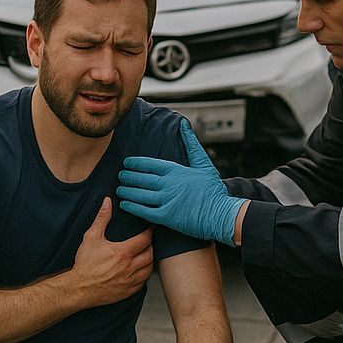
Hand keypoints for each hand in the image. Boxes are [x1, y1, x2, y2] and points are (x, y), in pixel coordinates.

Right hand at [68, 198, 152, 307]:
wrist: (79, 288)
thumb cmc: (84, 264)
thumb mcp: (91, 237)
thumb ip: (102, 218)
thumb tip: (107, 202)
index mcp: (123, 253)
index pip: (145, 239)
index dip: (149, 232)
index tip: (150, 228)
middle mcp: (129, 267)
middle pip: (150, 254)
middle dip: (150, 246)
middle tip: (147, 242)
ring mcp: (129, 281)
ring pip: (149, 269)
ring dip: (149, 261)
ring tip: (145, 255)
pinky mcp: (127, 291)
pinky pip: (143, 283)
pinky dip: (144, 275)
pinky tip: (139, 271)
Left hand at [118, 120, 245, 244]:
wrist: (222, 214)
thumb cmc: (214, 189)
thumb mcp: (203, 163)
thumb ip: (191, 144)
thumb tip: (184, 125)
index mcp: (176, 170)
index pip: (149, 164)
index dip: (136, 163)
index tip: (127, 163)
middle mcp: (169, 184)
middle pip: (141, 179)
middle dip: (128, 177)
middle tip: (120, 176)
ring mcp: (167, 200)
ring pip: (140, 194)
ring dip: (127, 191)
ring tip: (119, 190)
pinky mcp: (167, 217)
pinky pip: (144, 211)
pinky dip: (132, 207)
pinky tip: (124, 205)